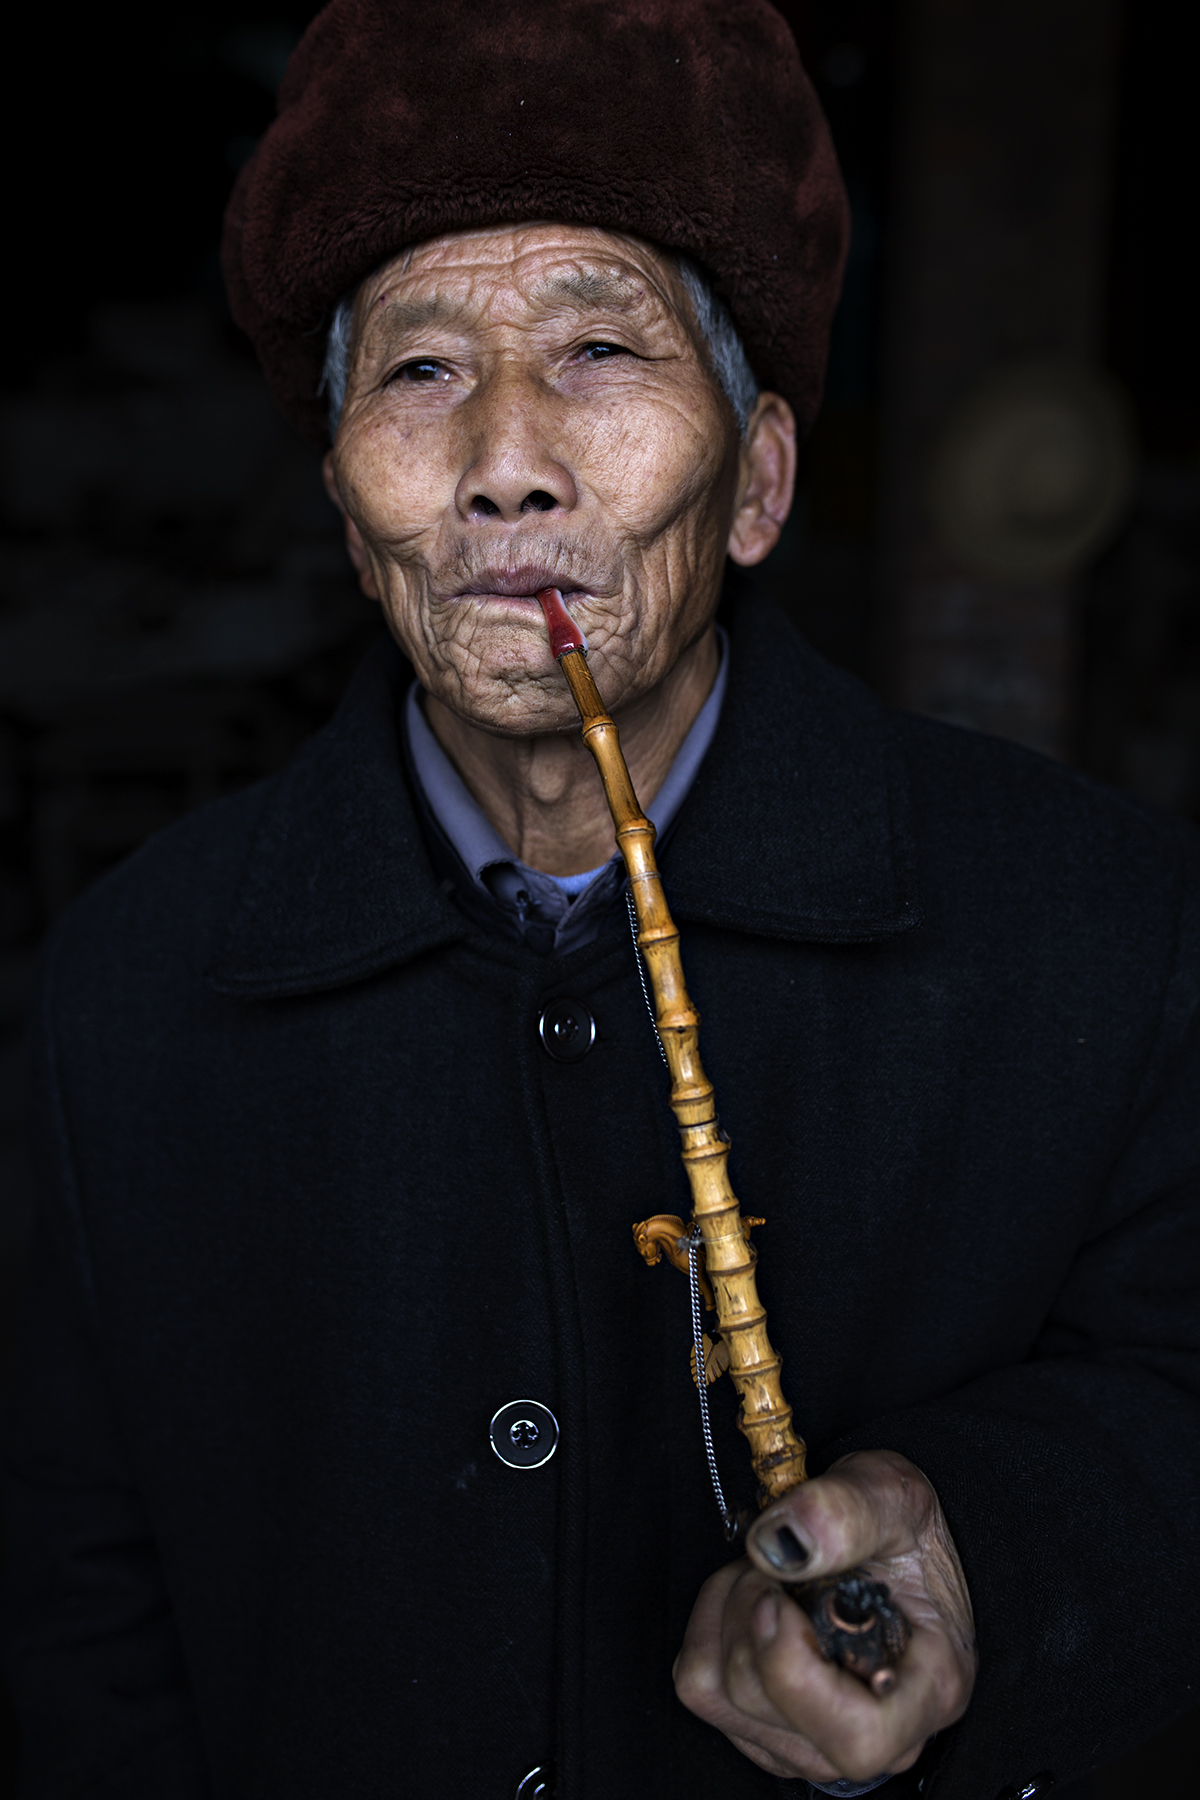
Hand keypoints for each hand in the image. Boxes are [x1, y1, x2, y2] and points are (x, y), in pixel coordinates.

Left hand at [673, 1450, 976, 1784]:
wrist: (885, 1545)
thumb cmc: (902, 1531)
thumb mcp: (893, 1492)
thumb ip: (847, 1511)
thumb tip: (780, 1544)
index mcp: (929, 1690)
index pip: (858, 1738)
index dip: (795, 1669)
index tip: (779, 1596)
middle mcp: (879, 1740)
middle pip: (765, 1702)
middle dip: (752, 1607)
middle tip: (780, 1558)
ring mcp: (818, 1745)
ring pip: (724, 1696)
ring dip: (731, 1610)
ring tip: (773, 1574)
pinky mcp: (768, 1731)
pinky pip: (703, 1688)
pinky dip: (711, 1624)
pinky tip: (753, 1597)